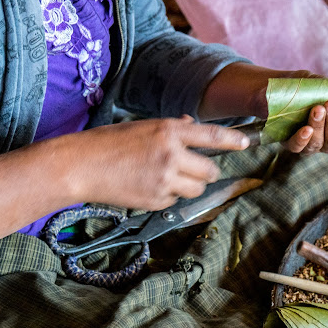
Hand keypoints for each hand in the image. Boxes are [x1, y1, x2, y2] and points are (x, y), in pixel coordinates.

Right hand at [50, 115, 248, 210]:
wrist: (81, 166)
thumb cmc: (110, 142)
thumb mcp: (144, 126)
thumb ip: (172, 128)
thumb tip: (193, 125)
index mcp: (169, 131)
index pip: (213, 136)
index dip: (233, 140)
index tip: (247, 143)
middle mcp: (172, 155)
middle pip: (211, 171)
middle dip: (207, 172)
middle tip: (195, 170)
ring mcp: (165, 180)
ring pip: (197, 188)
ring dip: (189, 186)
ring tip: (168, 178)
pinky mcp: (156, 200)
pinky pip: (175, 201)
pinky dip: (168, 197)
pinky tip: (149, 187)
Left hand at [200, 63, 327, 154]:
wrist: (271, 91)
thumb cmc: (301, 87)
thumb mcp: (314, 82)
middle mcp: (327, 140)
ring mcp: (309, 144)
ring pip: (319, 145)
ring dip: (320, 127)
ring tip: (317, 109)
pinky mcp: (291, 144)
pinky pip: (298, 147)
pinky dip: (302, 139)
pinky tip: (304, 129)